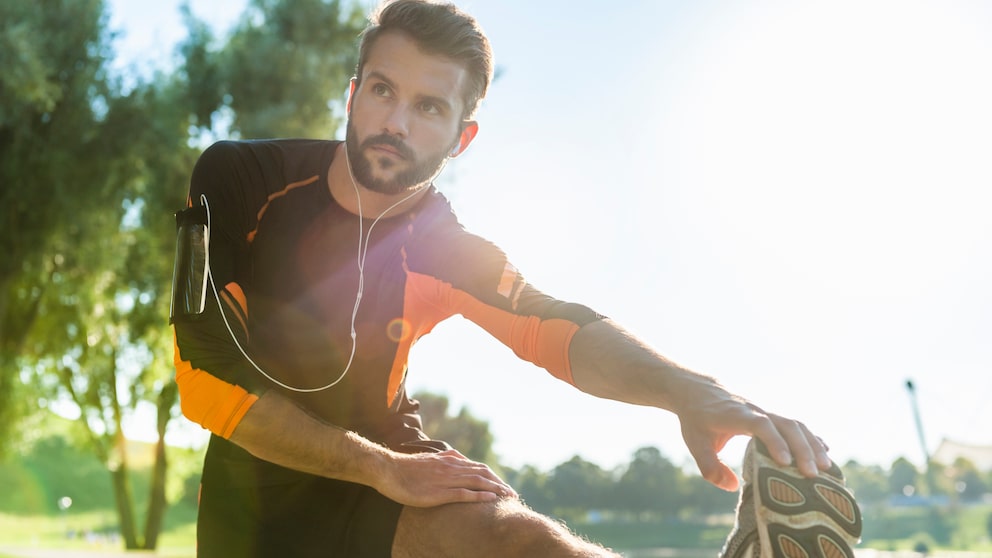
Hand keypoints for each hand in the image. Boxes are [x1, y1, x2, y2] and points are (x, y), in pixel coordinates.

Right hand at [373, 449, 517, 507]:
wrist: (387, 469)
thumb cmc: (405, 468)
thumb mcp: (429, 460)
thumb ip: (443, 459)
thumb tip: (455, 457)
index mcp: (449, 460)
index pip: (478, 467)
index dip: (493, 477)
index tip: (503, 486)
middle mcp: (451, 467)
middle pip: (483, 474)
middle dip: (500, 483)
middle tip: (513, 494)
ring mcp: (446, 479)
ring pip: (478, 482)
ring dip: (497, 489)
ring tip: (509, 497)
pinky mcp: (439, 492)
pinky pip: (465, 493)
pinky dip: (481, 496)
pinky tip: (492, 499)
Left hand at [678, 390, 831, 491]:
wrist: (699, 391)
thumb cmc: (697, 419)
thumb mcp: (695, 443)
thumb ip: (710, 466)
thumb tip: (731, 487)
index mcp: (736, 415)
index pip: (760, 424)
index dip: (775, 442)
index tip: (785, 463)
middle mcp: (756, 411)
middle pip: (785, 425)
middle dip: (802, 449)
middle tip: (812, 475)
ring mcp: (766, 411)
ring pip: (795, 424)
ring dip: (811, 444)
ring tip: (825, 468)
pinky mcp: (771, 416)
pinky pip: (796, 425)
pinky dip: (811, 437)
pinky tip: (824, 452)